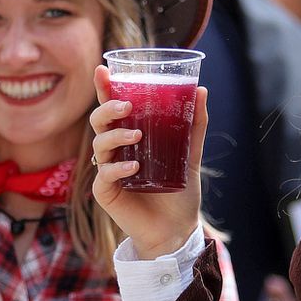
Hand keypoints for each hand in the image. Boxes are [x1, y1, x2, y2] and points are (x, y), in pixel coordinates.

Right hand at [89, 64, 204, 258]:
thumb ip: (195, 125)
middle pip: (99, 121)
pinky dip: (118, 168)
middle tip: (126, 106)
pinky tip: (134, 167)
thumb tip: (201, 90)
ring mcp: (108, 171)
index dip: (104, 88)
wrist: (176, 229)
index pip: (113, 109)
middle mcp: (116, 151)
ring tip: (136, 135)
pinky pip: (105, 174)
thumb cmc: (179, 193)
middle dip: (107, 109)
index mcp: (130, 137)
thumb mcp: (191, 155)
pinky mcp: (105, 192)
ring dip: (115, 135)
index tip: (103, 70)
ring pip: (99, 144)